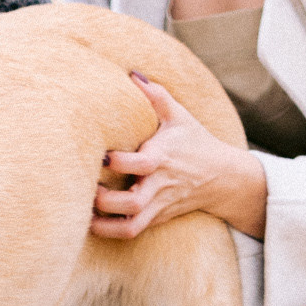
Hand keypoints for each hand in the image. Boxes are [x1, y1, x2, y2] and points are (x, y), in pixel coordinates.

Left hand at [93, 74, 268, 241]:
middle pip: (133, 203)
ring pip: (131, 226)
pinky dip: (111, 231)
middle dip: (105, 200)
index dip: (118, 162)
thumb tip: (132, 74)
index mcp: (164, 157)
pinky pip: (133, 231)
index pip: (142, 164)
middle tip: (87, 187)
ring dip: (104, 224)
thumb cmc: (196, 142)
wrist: (223, 178)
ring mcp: (159, 205)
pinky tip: (91, 222)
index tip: (100, 155)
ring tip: (82, 212)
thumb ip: (157, 95)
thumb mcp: (180, 116)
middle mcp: (160, 185)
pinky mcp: (157, 217)